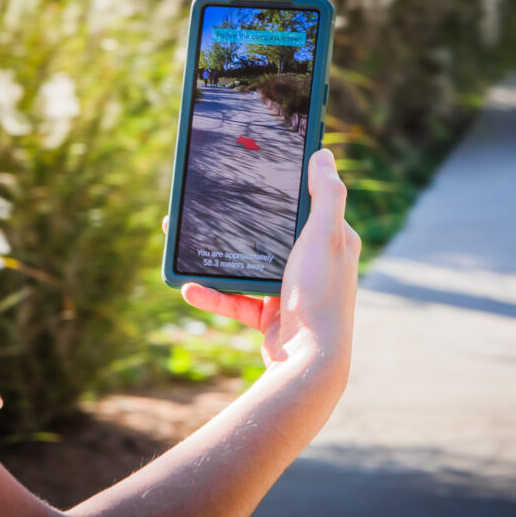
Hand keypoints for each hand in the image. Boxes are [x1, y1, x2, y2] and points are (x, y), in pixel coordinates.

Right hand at [165, 148, 359, 387]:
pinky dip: (214, 295)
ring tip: (183, 245)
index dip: (283, 186)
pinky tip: (189, 288)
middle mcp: (313, 264)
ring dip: (217, 258)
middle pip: (270, 234)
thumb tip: (322, 154)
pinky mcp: (271, 316)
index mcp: (332, 241)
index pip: (308, 204)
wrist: (309, 363)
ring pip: (247, 266)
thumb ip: (326, 194)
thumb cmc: (320, 295)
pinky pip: (237, 301)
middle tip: (206, 207)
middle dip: (237, 222)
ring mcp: (291, 291)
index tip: (253, 171)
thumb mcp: (324, 235)